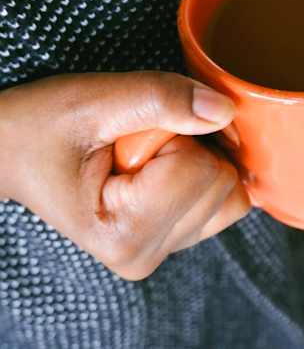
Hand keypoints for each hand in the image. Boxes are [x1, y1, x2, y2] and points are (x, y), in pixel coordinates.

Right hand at [0, 72, 249, 279]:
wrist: (11, 151)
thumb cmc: (40, 128)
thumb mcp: (93, 101)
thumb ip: (160, 99)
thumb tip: (224, 110)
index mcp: (124, 234)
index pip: (200, 169)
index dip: (172, 134)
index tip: (128, 136)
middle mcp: (147, 254)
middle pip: (223, 182)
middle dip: (188, 146)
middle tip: (133, 146)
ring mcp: (164, 250)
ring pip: (232, 191)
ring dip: (198, 157)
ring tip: (143, 156)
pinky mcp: (176, 237)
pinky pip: (225, 197)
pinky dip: (204, 170)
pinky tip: (162, 165)